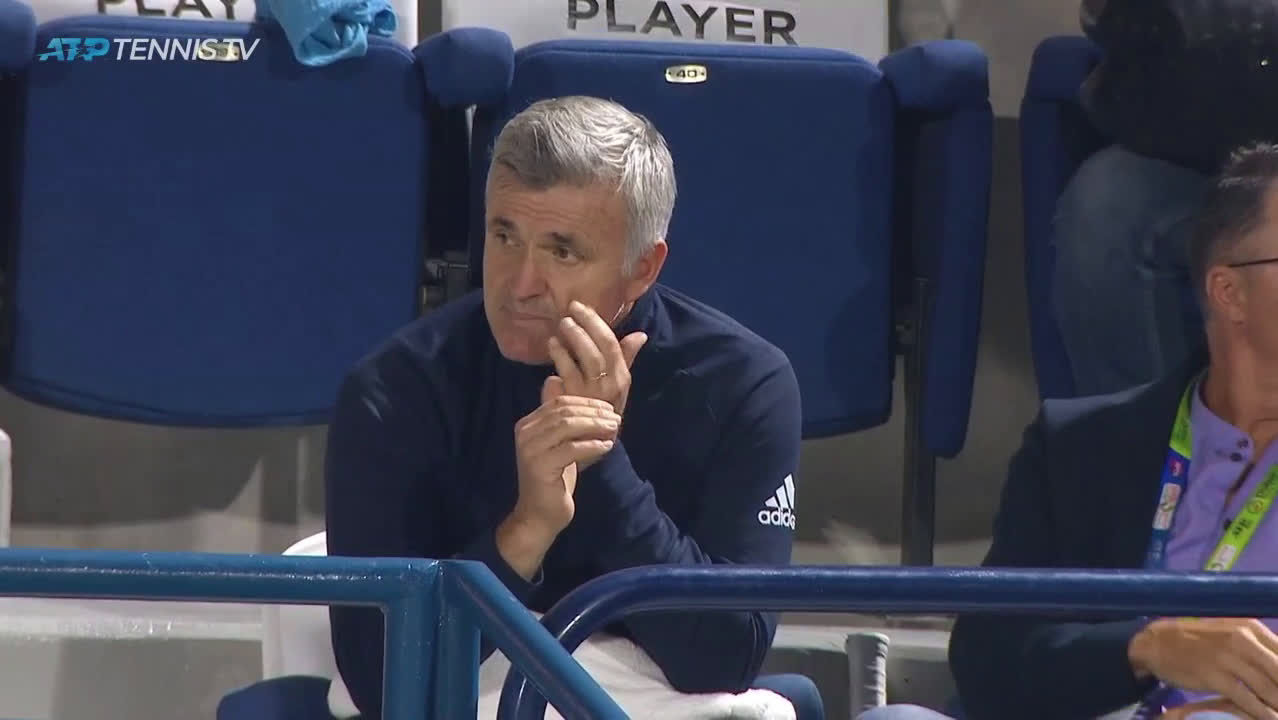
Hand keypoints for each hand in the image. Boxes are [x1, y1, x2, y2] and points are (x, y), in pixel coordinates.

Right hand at [509, 376, 620, 542]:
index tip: (610, 409)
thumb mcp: (562, 447)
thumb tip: (600, 407)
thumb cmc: (554, 481)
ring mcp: (530, 449)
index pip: (560, 402)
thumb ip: (571, 426)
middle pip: (565, 411)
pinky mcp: (540, 466)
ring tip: (615, 429)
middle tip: (616, 418)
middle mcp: (524, 433)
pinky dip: (592, 445)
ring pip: (568, 426)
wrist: (539, 515)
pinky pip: (572, 448)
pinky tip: (607, 446)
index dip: (587, 402)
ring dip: (596, 425)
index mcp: (527, 424)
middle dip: (594, 413)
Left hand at [546, 300, 646, 415]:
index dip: (598, 323)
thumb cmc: (600, 410)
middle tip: (571, 310)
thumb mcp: (615, 385)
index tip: (582, 307)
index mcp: (622, 377)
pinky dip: (560, 355)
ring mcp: (595, 392)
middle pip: (603, 348)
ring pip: (589, 358)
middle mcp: (612, 384)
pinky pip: (569, 372)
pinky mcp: (578, 400)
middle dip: (587, 325)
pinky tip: (552, 344)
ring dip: (575, 338)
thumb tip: (640, 335)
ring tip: (562, 325)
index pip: (613, 344)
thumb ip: (624, 358)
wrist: (590, 444)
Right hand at [1130, 618, 1277, 719]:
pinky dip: (1261, 712)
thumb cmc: (1197, 640)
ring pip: (1268, 687)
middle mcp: (1242, 639)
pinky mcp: (1214, 675)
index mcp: (1251, 628)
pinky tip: (1269, 719)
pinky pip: (1246, 698)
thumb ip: (1257, 647)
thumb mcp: (1230, 634)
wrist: (1156, 642)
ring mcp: (1228, 657)